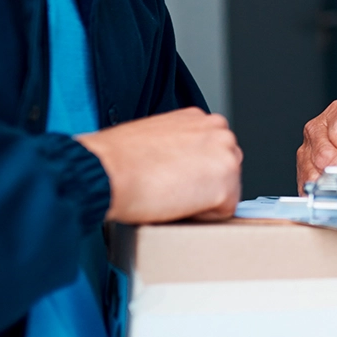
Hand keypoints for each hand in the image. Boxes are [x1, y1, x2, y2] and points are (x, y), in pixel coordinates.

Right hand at [78, 107, 242, 223]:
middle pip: (225, 169)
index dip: (193, 172)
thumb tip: (180, 165)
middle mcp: (218, 130)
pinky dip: (202, 217)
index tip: (173, 178)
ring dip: (204, 199)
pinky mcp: (226, 184)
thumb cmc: (119, 159)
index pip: (212, 152)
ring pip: (226, 189)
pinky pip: (223, 212)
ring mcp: (226, 155)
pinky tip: (176, 205)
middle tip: (171, 190)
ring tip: (171, 196)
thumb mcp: (154, 137)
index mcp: (198, 118)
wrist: (109, 171)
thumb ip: (176, 145)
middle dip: (204, 184)